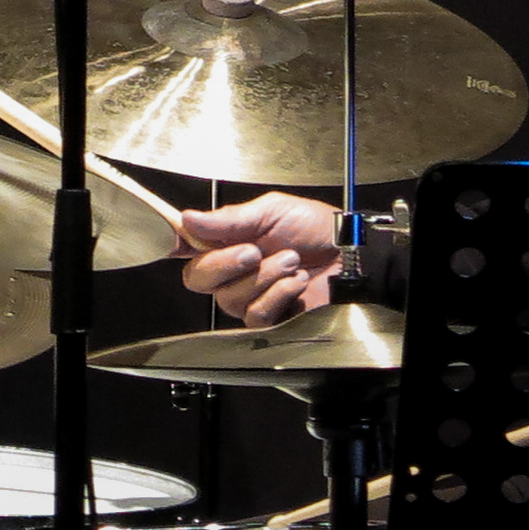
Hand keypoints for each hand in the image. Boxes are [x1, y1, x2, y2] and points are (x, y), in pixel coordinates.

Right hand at [175, 192, 341, 328]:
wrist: (351, 255)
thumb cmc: (318, 228)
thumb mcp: (273, 211)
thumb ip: (230, 219)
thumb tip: (188, 218)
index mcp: (229, 240)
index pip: (188, 247)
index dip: (177, 245)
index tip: (177, 241)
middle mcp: (234, 270)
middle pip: (198, 279)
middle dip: (225, 263)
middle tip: (254, 250)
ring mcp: (250, 295)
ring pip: (229, 298)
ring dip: (263, 276)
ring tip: (290, 261)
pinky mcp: (269, 318)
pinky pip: (255, 314)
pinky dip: (277, 294)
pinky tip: (296, 282)